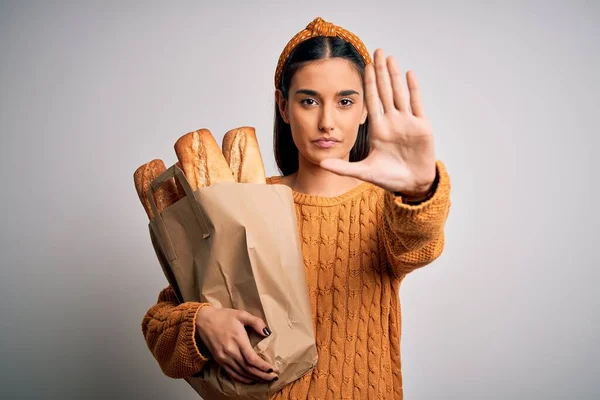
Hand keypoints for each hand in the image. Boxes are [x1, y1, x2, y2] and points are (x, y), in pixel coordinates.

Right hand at [195, 307, 277, 383]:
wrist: (202, 321)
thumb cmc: (223, 317)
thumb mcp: (241, 314)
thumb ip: (256, 322)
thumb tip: (267, 332)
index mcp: (237, 340)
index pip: (252, 359)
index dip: (263, 366)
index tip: (272, 369)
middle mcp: (230, 352)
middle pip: (248, 368)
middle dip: (262, 375)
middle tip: (273, 378)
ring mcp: (224, 358)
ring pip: (241, 373)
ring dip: (254, 378)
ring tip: (265, 380)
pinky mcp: (219, 360)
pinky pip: (232, 373)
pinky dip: (242, 378)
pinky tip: (251, 380)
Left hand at [320, 48, 436, 195]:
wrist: (412, 185)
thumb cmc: (390, 179)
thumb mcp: (364, 172)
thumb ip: (342, 167)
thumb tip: (320, 163)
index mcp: (379, 129)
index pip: (372, 100)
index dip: (369, 83)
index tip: (364, 66)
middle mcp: (392, 122)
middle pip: (385, 91)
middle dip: (381, 71)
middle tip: (377, 51)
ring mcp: (407, 122)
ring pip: (400, 93)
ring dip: (394, 75)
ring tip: (390, 57)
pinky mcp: (422, 127)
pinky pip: (417, 104)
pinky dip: (413, 89)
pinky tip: (408, 73)